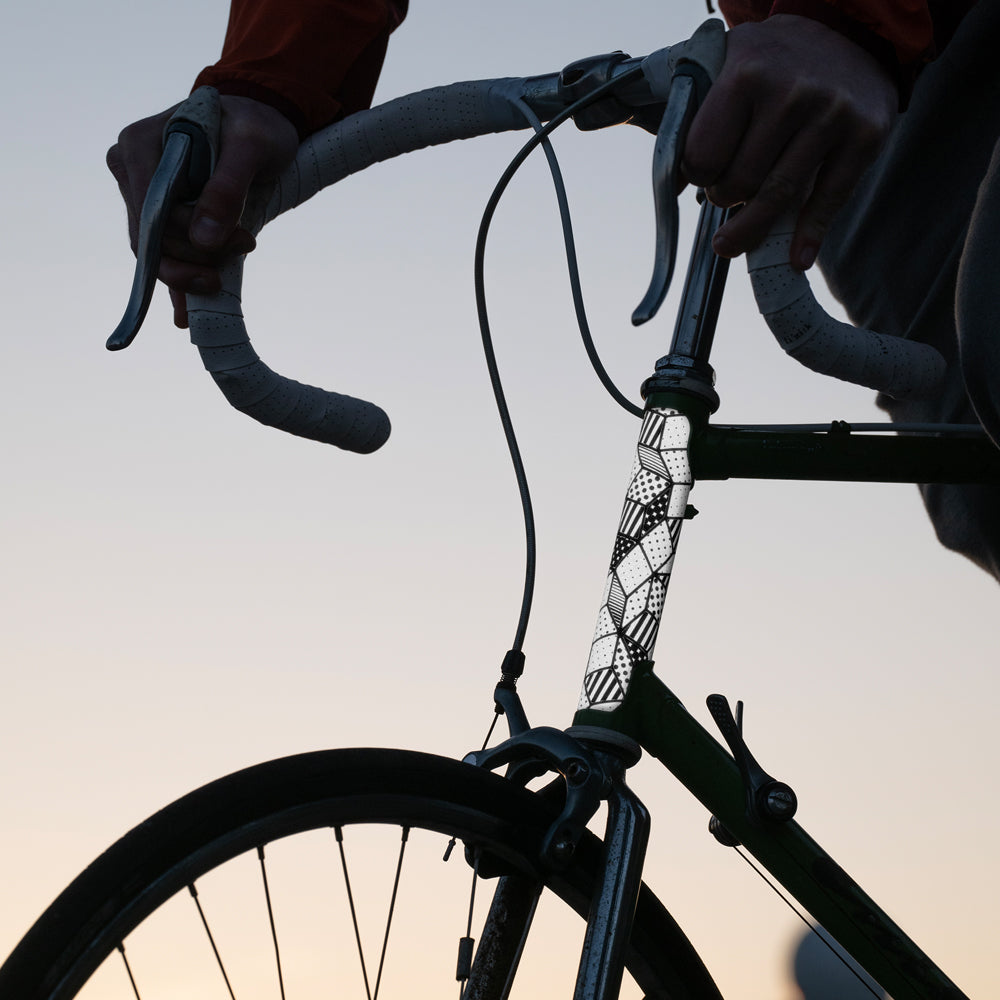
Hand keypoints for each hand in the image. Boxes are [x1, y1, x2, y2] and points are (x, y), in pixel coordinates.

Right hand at [107, 95, 298, 326]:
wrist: (259, 122)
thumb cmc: (256, 125)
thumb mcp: (251, 146)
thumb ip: (227, 187)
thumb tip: (205, 240)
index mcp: (140, 146)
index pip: (151, 214)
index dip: (191, 241)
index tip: (242, 242)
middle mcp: (131, 169)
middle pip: (151, 238)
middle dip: (198, 256)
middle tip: (247, 245)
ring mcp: (140, 193)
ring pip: (156, 252)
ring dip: (194, 270)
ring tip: (229, 270)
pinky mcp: (157, 214)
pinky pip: (162, 256)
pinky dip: (178, 285)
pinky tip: (187, 316)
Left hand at [682, 14, 896, 268]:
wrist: (849, 32)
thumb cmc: (773, 62)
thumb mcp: (727, 68)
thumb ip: (694, 118)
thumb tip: (672, 186)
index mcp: (747, 74)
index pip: (704, 156)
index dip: (697, 175)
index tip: (702, 176)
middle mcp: (792, 93)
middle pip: (740, 181)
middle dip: (725, 198)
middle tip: (726, 196)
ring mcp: (832, 114)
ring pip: (778, 197)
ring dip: (751, 229)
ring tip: (732, 244)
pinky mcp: (866, 134)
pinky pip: (830, 199)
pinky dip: (810, 235)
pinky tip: (797, 257)